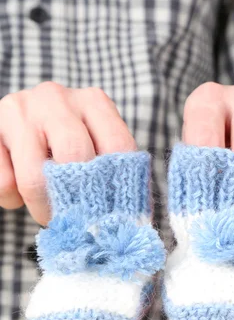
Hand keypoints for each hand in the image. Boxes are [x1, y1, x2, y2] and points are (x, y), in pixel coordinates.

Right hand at [0, 82, 135, 224]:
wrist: (15, 123)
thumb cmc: (64, 140)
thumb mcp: (93, 142)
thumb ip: (112, 168)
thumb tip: (135, 218)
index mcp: (94, 101)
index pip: (118, 146)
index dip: (119, 187)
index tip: (116, 216)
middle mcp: (57, 98)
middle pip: (76, 157)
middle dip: (78, 200)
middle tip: (76, 221)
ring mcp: (20, 109)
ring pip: (36, 176)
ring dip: (43, 207)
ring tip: (48, 214)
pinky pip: (4, 182)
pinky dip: (12, 199)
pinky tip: (18, 194)